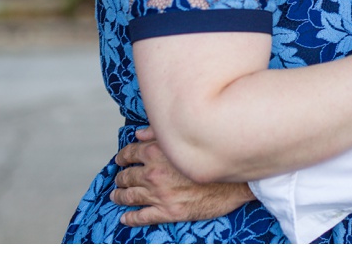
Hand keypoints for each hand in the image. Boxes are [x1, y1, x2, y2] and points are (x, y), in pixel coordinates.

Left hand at [112, 127, 254, 225]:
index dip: (122, 157)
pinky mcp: (168, 212)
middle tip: (118, 179)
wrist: (235, 180)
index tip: (120, 160)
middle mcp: (153, 173)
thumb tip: (139, 134)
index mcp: (156, 152)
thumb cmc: (212, 156)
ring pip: (130, 196)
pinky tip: (125, 218)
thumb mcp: (184, 138)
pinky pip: (142, 216)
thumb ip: (158, 134)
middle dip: (120, 177)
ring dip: (120, 196)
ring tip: (116, 196)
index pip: (129, 153)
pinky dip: (131, 218)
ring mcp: (159, 194)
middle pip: (127, 176)